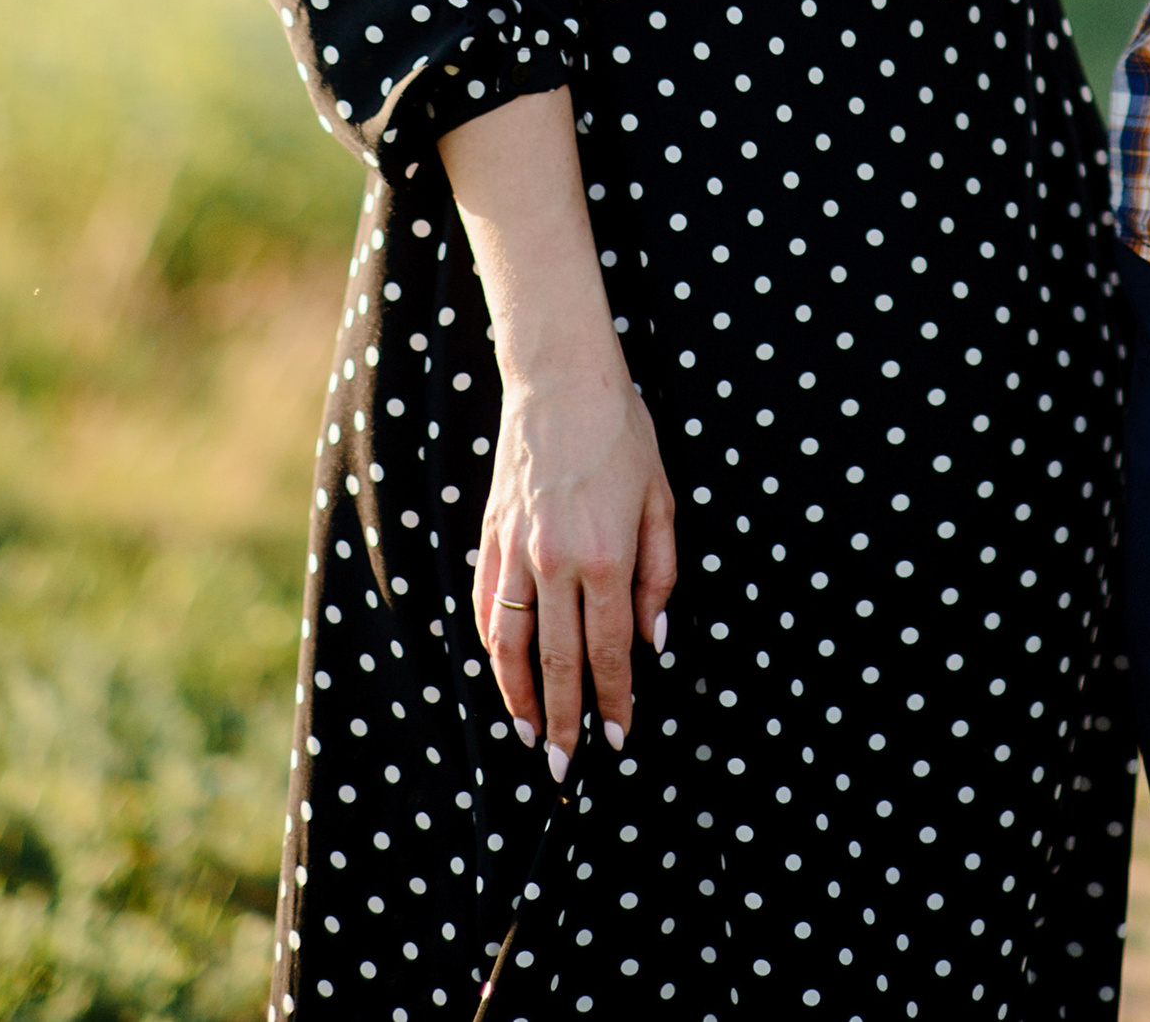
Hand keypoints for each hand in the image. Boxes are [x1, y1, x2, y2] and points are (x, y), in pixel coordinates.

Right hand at [473, 362, 679, 776]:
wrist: (562, 380)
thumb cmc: (623, 436)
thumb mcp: (661, 500)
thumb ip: (660, 575)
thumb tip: (653, 641)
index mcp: (607, 554)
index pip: (610, 649)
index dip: (615, 700)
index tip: (618, 738)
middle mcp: (557, 561)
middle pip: (559, 660)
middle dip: (564, 720)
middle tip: (564, 768)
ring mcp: (517, 550)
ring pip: (512, 644)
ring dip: (519, 697)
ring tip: (528, 736)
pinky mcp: (491, 537)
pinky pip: (488, 606)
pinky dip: (494, 647)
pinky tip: (504, 674)